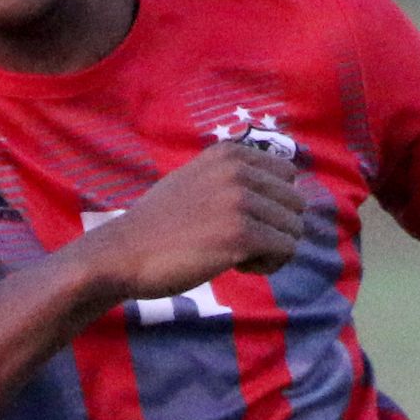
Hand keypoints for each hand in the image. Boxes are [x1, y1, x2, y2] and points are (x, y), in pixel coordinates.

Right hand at [75, 139, 303, 305]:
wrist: (124, 253)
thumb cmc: (159, 225)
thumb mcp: (196, 179)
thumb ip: (234, 176)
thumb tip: (285, 185)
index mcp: (229, 153)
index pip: (288, 175)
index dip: (272, 203)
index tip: (240, 218)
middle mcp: (237, 170)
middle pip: (295, 203)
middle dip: (275, 227)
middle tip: (239, 242)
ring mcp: (240, 202)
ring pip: (294, 230)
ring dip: (270, 250)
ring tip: (235, 255)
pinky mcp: (241, 235)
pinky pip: (286, 251)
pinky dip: (267, 266)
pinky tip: (237, 267)